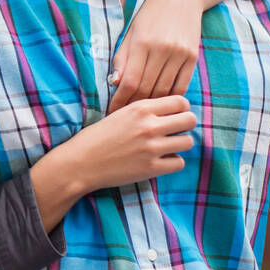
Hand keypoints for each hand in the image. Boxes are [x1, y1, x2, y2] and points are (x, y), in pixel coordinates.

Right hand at [63, 95, 196, 193]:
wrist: (79, 163)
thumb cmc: (95, 138)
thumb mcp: (119, 113)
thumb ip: (144, 110)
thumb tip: (169, 111)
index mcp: (140, 108)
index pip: (180, 101)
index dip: (181, 108)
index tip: (174, 115)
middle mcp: (149, 126)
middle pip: (190, 120)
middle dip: (185, 125)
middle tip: (175, 131)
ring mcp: (152, 148)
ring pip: (188, 142)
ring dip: (180, 144)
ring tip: (166, 147)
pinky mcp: (151, 168)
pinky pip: (179, 163)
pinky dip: (172, 163)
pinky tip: (159, 161)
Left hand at [109, 0, 202, 112]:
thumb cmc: (150, 15)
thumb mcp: (131, 32)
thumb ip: (123, 58)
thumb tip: (115, 83)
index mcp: (142, 43)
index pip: (130, 81)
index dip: (120, 100)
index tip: (113, 110)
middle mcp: (162, 49)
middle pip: (147, 88)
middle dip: (134, 104)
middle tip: (125, 116)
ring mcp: (179, 54)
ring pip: (164, 90)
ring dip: (152, 104)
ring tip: (141, 112)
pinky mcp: (193, 57)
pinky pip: (181, 85)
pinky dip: (170, 97)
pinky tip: (160, 103)